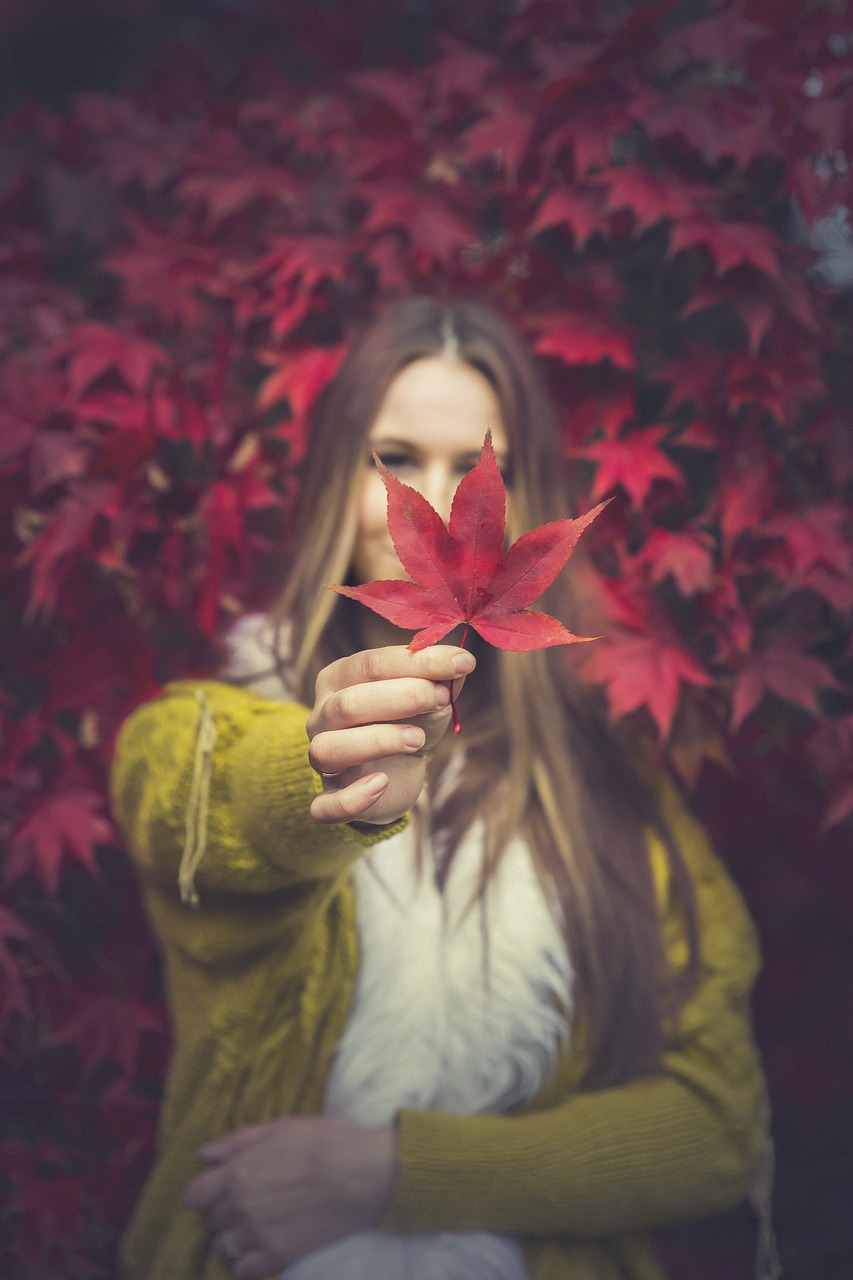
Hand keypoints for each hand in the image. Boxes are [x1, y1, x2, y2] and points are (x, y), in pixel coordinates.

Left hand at [183, 1115, 397, 1277]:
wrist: (364, 1174)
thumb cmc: (326, 1142)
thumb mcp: (281, 1127)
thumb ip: (239, 1142)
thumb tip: (205, 1153)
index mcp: (237, 1173)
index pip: (195, 1195)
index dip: (206, 1190)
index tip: (219, 1188)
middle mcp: (240, 1207)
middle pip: (211, 1220)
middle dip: (223, 1211)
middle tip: (247, 1202)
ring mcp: (257, 1234)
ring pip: (223, 1247)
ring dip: (233, 1238)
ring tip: (254, 1228)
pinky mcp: (278, 1256)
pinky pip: (244, 1271)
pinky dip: (246, 1264)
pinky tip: (261, 1250)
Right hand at [306, 644, 474, 824]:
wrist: (396, 773)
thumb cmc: (407, 723)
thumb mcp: (427, 697)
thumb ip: (440, 679)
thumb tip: (459, 661)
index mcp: (339, 679)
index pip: (370, 664)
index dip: (417, 663)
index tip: (461, 663)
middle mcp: (323, 715)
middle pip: (348, 704)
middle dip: (401, 697)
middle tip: (441, 698)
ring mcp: (321, 758)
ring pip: (328, 749)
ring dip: (377, 742)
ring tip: (418, 740)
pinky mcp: (330, 797)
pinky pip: (326, 806)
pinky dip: (352, 799)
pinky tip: (382, 784)